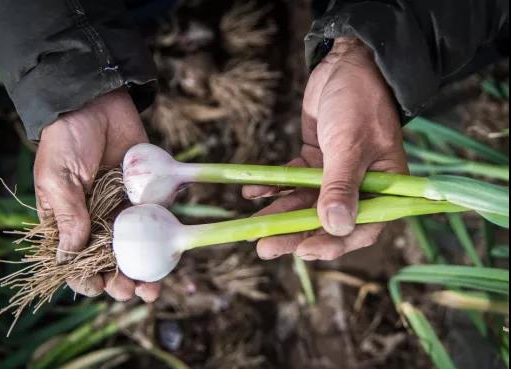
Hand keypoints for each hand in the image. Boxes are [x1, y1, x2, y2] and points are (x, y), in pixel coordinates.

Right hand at [34, 89, 159, 301]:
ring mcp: (121, 210)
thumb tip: (71, 255)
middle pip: (107, 262)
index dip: (84, 278)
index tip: (97, 286)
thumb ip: (68, 214)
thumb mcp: (58, 176)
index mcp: (67, 221)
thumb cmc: (67, 139)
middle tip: (127, 290)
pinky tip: (167, 256)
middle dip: (117, 282)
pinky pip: (154, 224)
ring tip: (150, 290)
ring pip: (133, 251)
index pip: (73, 260)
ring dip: (141, 273)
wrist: (97, 104)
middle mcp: (95, 221)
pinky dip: (160, 243)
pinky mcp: (145, 196)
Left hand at [243, 37, 407, 260]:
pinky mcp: (314, 161)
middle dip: (295, 234)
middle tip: (266, 248)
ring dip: (279, 214)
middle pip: (326, 220)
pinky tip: (252, 192)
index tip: (303, 251)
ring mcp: (334, 174)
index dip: (333, 244)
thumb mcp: (350, 145)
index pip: (361, 228)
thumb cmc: (359, 102)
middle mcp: (360, 186)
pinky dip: (273, 186)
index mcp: (383, 188)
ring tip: (252, 229)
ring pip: (305, 203)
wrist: (345, 65)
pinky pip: (291, 180)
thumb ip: (341, 186)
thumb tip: (335, 227)